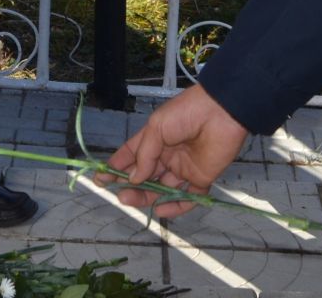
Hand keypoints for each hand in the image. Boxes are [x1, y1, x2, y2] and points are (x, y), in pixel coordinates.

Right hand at [97, 84, 247, 217]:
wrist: (221, 112)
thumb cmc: (185, 113)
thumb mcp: (156, 127)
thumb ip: (144, 154)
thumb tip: (134, 178)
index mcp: (154, 138)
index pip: (132, 155)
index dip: (116, 167)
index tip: (100, 179)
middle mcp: (167, 155)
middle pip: (145, 176)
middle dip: (130, 186)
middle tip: (119, 195)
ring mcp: (184, 168)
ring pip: (162, 188)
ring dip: (147, 196)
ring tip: (130, 200)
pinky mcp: (201, 178)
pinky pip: (187, 197)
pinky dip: (175, 206)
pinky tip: (161, 209)